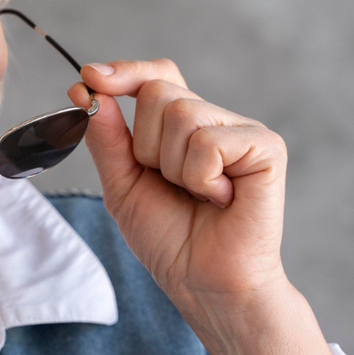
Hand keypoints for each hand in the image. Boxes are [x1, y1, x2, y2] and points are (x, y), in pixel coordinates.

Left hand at [70, 59, 338, 354]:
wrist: (203, 282)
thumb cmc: (169, 237)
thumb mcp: (121, 184)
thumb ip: (105, 137)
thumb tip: (87, 90)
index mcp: (181, 124)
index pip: (155, 75)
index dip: (124, 72)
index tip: (89, 79)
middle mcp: (213, 118)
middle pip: (157, 92)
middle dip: (145, 146)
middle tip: (171, 184)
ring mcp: (241, 130)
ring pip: (180, 114)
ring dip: (173, 167)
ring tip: (197, 195)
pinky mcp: (266, 147)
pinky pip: (208, 141)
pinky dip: (201, 178)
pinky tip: (220, 199)